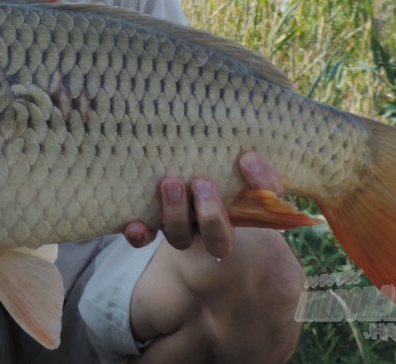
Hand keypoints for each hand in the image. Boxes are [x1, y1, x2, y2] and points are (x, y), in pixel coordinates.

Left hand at [123, 151, 282, 257]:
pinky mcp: (152, 226)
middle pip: (217, 240)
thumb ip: (249, 164)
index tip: (247, 159)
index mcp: (240, 212)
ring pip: (180, 237)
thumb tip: (248, 156)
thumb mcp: (232, 163)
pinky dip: (140, 235)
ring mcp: (181, 229)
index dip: (257, 188)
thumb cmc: (212, 165)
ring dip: (177, 214)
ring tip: (171, 183)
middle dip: (211, 215)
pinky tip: (133, 224)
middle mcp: (210, 228)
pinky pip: (146, 239)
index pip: (262, 208)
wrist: (177, 166)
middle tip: (202, 183)